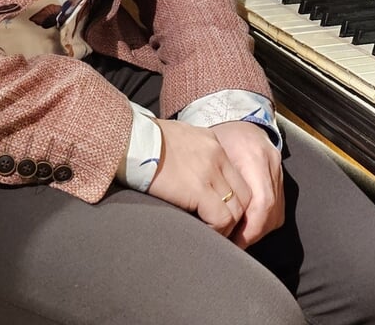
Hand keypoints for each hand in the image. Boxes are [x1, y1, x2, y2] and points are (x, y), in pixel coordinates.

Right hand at [145, 119, 250, 237]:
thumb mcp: (176, 140)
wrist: (130, 139)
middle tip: (221, 231)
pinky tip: (203, 233)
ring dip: (226, 228)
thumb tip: (189, 177)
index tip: (221, 214)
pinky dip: (216, 230)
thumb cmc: (142, 142)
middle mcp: (217, 156)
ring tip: (211, 236)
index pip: (237, 177)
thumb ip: (191, 155)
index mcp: (212, 143)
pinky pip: (221, 218)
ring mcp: (210, 172)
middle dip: (236, 217)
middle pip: (244, 194)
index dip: (232, 200)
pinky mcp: (198, 189)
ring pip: (236, 209)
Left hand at [209, 121, 283, 247]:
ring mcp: (278, 169)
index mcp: (253, 157)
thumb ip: (212, 183)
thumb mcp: (209, 155)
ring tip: (237, 236)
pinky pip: (278, 206)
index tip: (230, 241)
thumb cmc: (215, 137)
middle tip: (232, 244)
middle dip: (253, 234)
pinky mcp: (279, 174)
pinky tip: (247, 223)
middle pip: (272, 212)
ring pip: (277, 213)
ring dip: (259, 229)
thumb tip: (207, 217)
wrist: (233, 115)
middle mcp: (271, 163)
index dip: (248, 230)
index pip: (262, 204)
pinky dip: (264, 220)